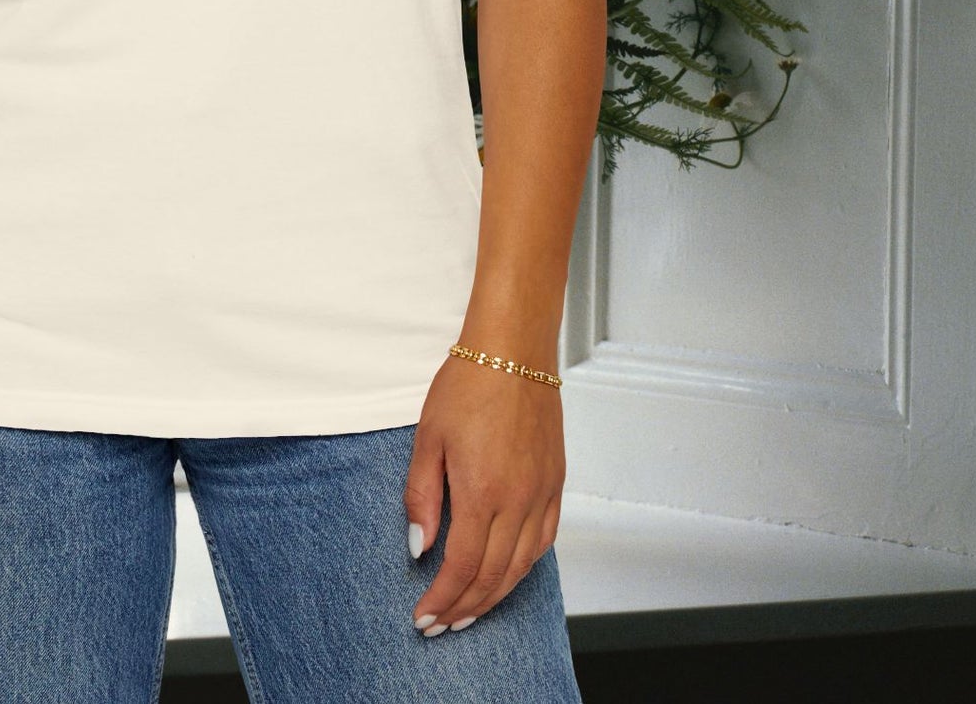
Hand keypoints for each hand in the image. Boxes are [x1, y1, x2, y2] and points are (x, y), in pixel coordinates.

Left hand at [403, 353, 563, 635]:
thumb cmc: (468, 384)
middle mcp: (519, 501)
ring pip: (522, 566)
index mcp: (482, 492)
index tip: (424, 617)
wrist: (514, 350)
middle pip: (493, 576)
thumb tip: (419, 547)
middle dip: (464, 608)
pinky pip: (544, 540)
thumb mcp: (428, 438)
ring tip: (469, 611)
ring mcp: (542, 494)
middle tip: (440, 625)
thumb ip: (421, 497)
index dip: (442, 599)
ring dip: (494, 596)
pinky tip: (507, 574)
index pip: (462, 566)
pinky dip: (523, 567)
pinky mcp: (556, 483)